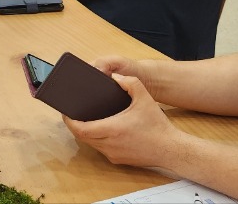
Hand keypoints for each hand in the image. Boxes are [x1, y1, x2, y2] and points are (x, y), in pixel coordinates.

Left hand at [63, 73, 180, 167]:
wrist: (171, 149)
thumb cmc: (157, 125)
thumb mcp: (145, 98)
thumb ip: (129, 82)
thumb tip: (115, 77)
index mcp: (112, 129)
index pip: (80, 128)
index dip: (69, 121)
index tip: (66, 112)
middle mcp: (109, 144)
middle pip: (82, 136)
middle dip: (74, 125)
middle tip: (72, 113)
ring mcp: (113, 154)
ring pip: (91, 144)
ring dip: (85, 133)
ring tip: (84, 119)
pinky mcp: (118, 160)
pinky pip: (101, 149)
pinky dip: (96, 140)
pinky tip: (100, 129)